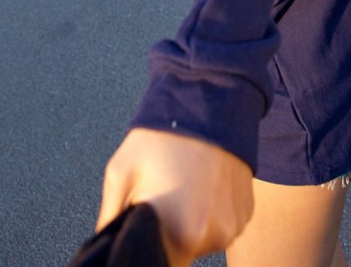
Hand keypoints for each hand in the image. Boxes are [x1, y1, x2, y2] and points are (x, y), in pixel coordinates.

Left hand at [96, 127, 253, 266]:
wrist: (209, 99)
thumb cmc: (163, 133)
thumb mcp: (121, 171)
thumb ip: (110, 218)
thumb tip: (104, 245)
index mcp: (178, 232)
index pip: (160, 264)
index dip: (150, 245)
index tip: (147, 225)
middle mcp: (210, 235)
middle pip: (182, 251)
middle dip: (169, 231)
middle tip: (163, 195)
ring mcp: (233, 224)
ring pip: (203, 238)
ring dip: (192, 221)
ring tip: (185, 184)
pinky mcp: (246, 212)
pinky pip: (224, 224)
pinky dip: (212, 211)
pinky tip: (204, 183)